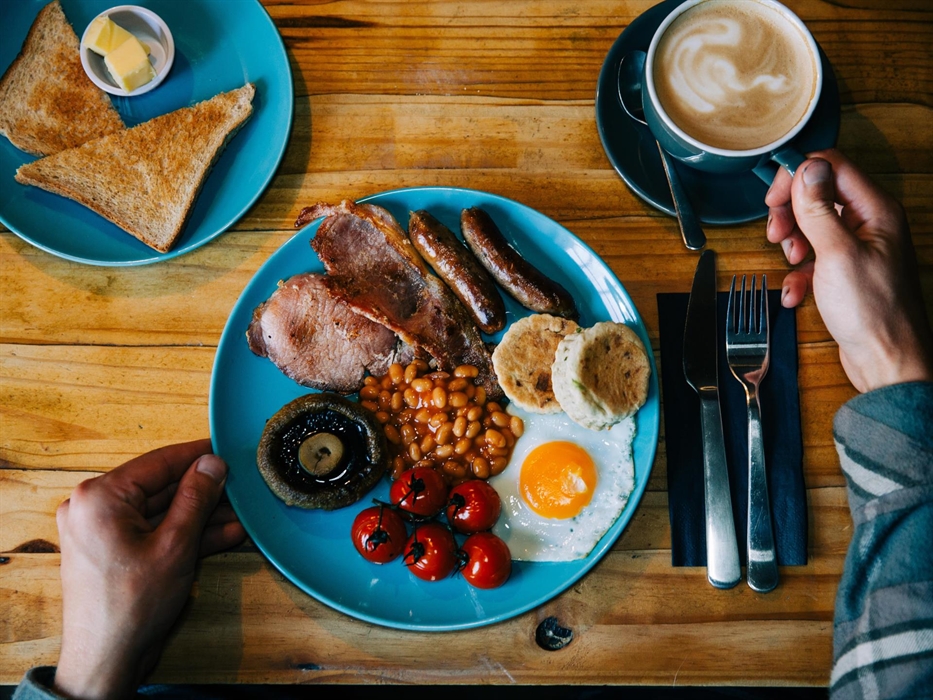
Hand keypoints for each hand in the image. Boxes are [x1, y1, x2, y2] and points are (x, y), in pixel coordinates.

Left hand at [53, 440, 245, 699]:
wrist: (106, 661)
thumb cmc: (131, 607)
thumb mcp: (176, 545)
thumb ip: (196, 498)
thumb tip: (212, 463)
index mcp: (100, 498)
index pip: (159, 463)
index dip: (198, 456)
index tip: (227, 450)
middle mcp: (93, 509)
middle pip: (160, 488)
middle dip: (203, 492)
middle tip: (239, 488)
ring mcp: (100, 532)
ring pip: (160, 512)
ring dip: (200, 516)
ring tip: (239, 515)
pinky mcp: (112, 552)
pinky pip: (153, 532)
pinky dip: (184, 535)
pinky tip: (223, 535)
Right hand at [765, 148, 932, 391]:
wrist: (887, 361)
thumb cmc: (872, 312)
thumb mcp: (836, 254)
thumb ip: (818, 209)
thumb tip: (807, 168)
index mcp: (876, 210)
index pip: (832, 167)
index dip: (798, 177)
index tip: (773, 199)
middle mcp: (870, 224)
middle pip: (820, 194)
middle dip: (792, 211)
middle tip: (776, 233)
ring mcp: (859, 249)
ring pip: (814, 226)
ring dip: (793, 241)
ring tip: (790, 261)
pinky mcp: (847, 273)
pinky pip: (815, 258)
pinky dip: (799, 273)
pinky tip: (795, 292)